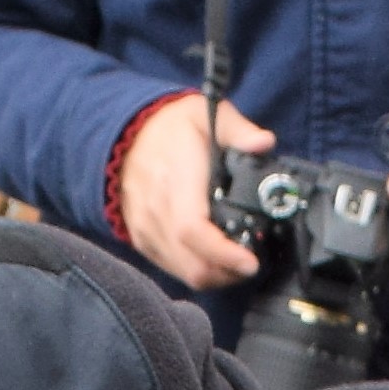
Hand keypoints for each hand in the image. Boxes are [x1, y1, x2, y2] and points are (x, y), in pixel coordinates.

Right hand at [115, 94, 268, 290]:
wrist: (123, 134)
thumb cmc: (167, 127)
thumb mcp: (204, 113)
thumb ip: (238, 131)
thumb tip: (264, 143)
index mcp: (175, 179)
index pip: (193, 229)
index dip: (223, 253)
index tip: (250, 261)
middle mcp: (156, 210)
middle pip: (193, 263)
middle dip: (228, 273)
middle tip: (252, 264)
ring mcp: (146, 228)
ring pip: (184, 272)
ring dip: (216, 276)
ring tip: (237, 264)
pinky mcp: (141, 239)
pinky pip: (171, 268)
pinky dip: (196, 271)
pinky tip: (214, 260)